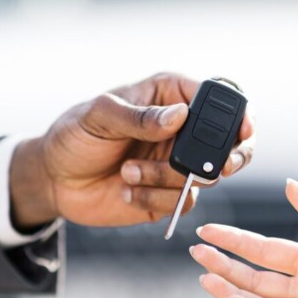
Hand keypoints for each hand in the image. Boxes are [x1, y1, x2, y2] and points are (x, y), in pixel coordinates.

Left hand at [9, 73, 254, 227]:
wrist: (54, 180)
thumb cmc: (74, 135)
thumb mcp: (99, 116)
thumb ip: (139, 116)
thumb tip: (180, 115)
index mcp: (170, 96)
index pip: (217, 99)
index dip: (238, 114)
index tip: (243, 131)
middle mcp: (182, 129)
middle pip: (231, 142)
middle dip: (230, 157)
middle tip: (219, 168)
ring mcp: (178, 163)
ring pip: (205, 176)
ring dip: (166, 179)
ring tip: (127, 172)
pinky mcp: (169, 194)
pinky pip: (184, 201)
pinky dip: (156, 199)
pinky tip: (126, 191)